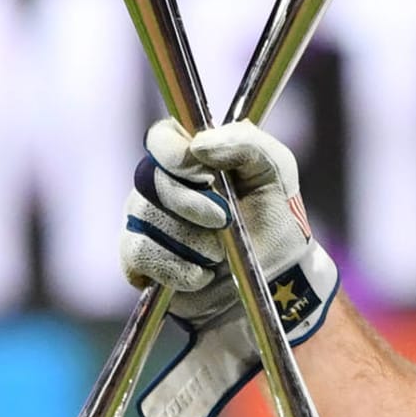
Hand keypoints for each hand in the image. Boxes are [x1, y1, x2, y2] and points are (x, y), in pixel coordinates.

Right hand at [121, 118, 338, 340]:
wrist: (272, 279)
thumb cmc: (273, 219)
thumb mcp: (276, 171)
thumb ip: (246, 143)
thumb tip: (198, 144)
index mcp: (193, 155)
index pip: (161, 137)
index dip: (174, 153)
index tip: (204, 173)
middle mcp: (162, 183)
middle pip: (150, 179)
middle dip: (191, 204)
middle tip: (224, 220)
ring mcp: (147, 219)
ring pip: (147, 218)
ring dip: (193, 241)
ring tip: (220, 252)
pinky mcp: (140, 257)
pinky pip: (139, 254)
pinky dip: (177, 269)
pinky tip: (201, 275)